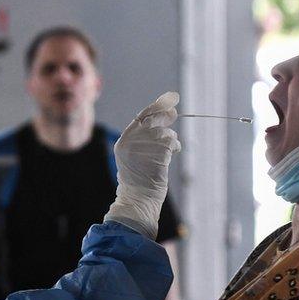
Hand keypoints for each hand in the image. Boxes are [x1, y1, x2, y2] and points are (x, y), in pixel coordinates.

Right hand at [103, 92, 180, 238]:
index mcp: (124, 142)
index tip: (169, 99)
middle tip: (174, 113)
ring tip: (169, 150)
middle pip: (153, 121)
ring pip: (164, 133)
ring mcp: (144, 150)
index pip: (141, 117)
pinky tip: (173, 152)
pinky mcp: (157, 157)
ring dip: (171, 139)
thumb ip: (145, 137)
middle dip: (165, 115)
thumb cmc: (139, 180)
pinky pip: (171, 144)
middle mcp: (131, 143)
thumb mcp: (136, 155)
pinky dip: (175, 146)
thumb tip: (166, 113)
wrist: (138, 201)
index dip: (156, 106)